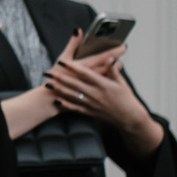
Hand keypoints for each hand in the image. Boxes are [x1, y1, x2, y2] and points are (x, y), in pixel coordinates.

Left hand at [43, 34, 163, 153]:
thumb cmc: (126, 99)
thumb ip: (113, 70)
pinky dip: (66, 105)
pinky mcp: (90, 112)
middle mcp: (95, 94)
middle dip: (60, 77)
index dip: (73, 67)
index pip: (85, 73)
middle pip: (74, 84)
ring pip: (72, 96)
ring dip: (59, 90)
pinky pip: (76, 108)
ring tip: (47, 85)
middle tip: (48, 72)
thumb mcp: (121, 83)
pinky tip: (57, 101)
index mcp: (103, 84)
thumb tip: (110, 58)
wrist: (129, 118)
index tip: (62, 62)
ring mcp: (92, 104)